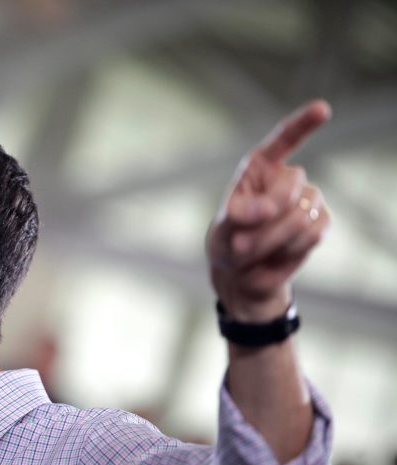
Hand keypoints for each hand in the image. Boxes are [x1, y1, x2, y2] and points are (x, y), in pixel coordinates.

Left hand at [207, 100, 331, 321]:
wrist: (244, 274)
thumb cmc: (228, 243)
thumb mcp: (222, 231)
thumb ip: (238, 215)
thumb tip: (267, 209)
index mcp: (258, 168)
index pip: (283, 139)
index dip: (302, 124)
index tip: (322, 109)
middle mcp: (287, 179)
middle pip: (290, 187)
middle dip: (265, 220)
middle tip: (240, 244)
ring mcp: (308, 199)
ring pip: (300, 216)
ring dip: (271, 242)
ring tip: (253, 252)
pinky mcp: (320, 222)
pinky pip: (311, 235)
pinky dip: (289, 251)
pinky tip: (276, 255)